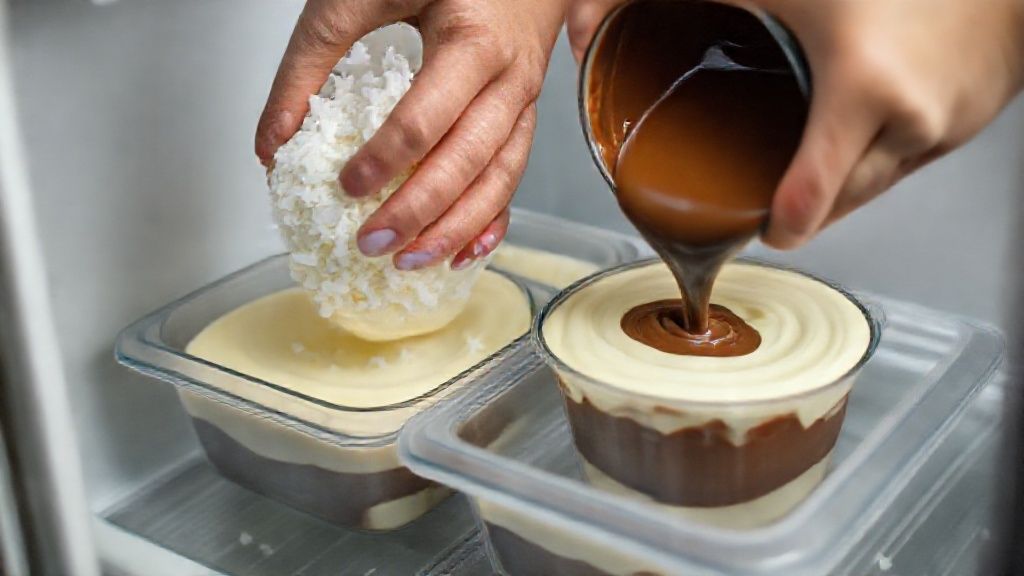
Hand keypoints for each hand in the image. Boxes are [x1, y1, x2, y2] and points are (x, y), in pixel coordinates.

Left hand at [256, 0, 566, 269]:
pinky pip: (516, 174)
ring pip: (501, 177)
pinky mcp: (526, 114)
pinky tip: (466, 251)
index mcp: (471, 41)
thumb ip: (312, 59)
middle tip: (371, 244)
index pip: (427, 118)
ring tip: (412, 262)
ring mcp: (524, 99)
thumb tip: (274, 142)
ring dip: (457, 228)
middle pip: (468, 160)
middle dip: (419, 212)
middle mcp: (509, 77)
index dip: (385, 160)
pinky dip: (494, 218)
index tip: (346, 186)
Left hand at [567, 0, 1023, 248]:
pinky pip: (923, 156)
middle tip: (774, 188)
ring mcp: (955, 121)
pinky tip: (869, 120)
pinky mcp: (983, 114)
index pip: (810, 200)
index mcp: (865, 92)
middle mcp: (916, 119)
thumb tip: (586, 30)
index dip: (779, 225)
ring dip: (845, 176)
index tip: (763, 228)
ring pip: (883, 182)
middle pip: (843, 199)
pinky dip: (890, 149)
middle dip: (804, 200)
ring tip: (816, 148)